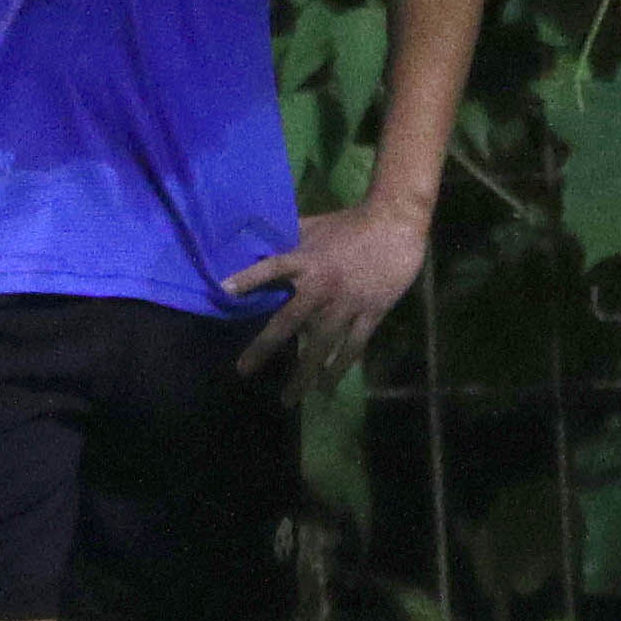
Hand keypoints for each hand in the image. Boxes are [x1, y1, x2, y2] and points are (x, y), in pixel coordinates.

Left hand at [224, 198, 430, 393]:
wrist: (395, 223)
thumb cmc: (352, 222)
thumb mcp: (314, 225)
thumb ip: (289, 237)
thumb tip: (258, 240)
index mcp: (306, 260)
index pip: (272, 269)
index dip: (249, 278)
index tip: (224, 290)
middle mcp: (322, 286)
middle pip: (288, 322)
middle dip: (264, 347)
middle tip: (243, 370)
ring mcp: (347, 303)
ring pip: (321, 345)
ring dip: (304, 373)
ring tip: (289, 398)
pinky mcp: (371, 312)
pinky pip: (353, 346)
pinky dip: (339, 367)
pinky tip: (326, 385)